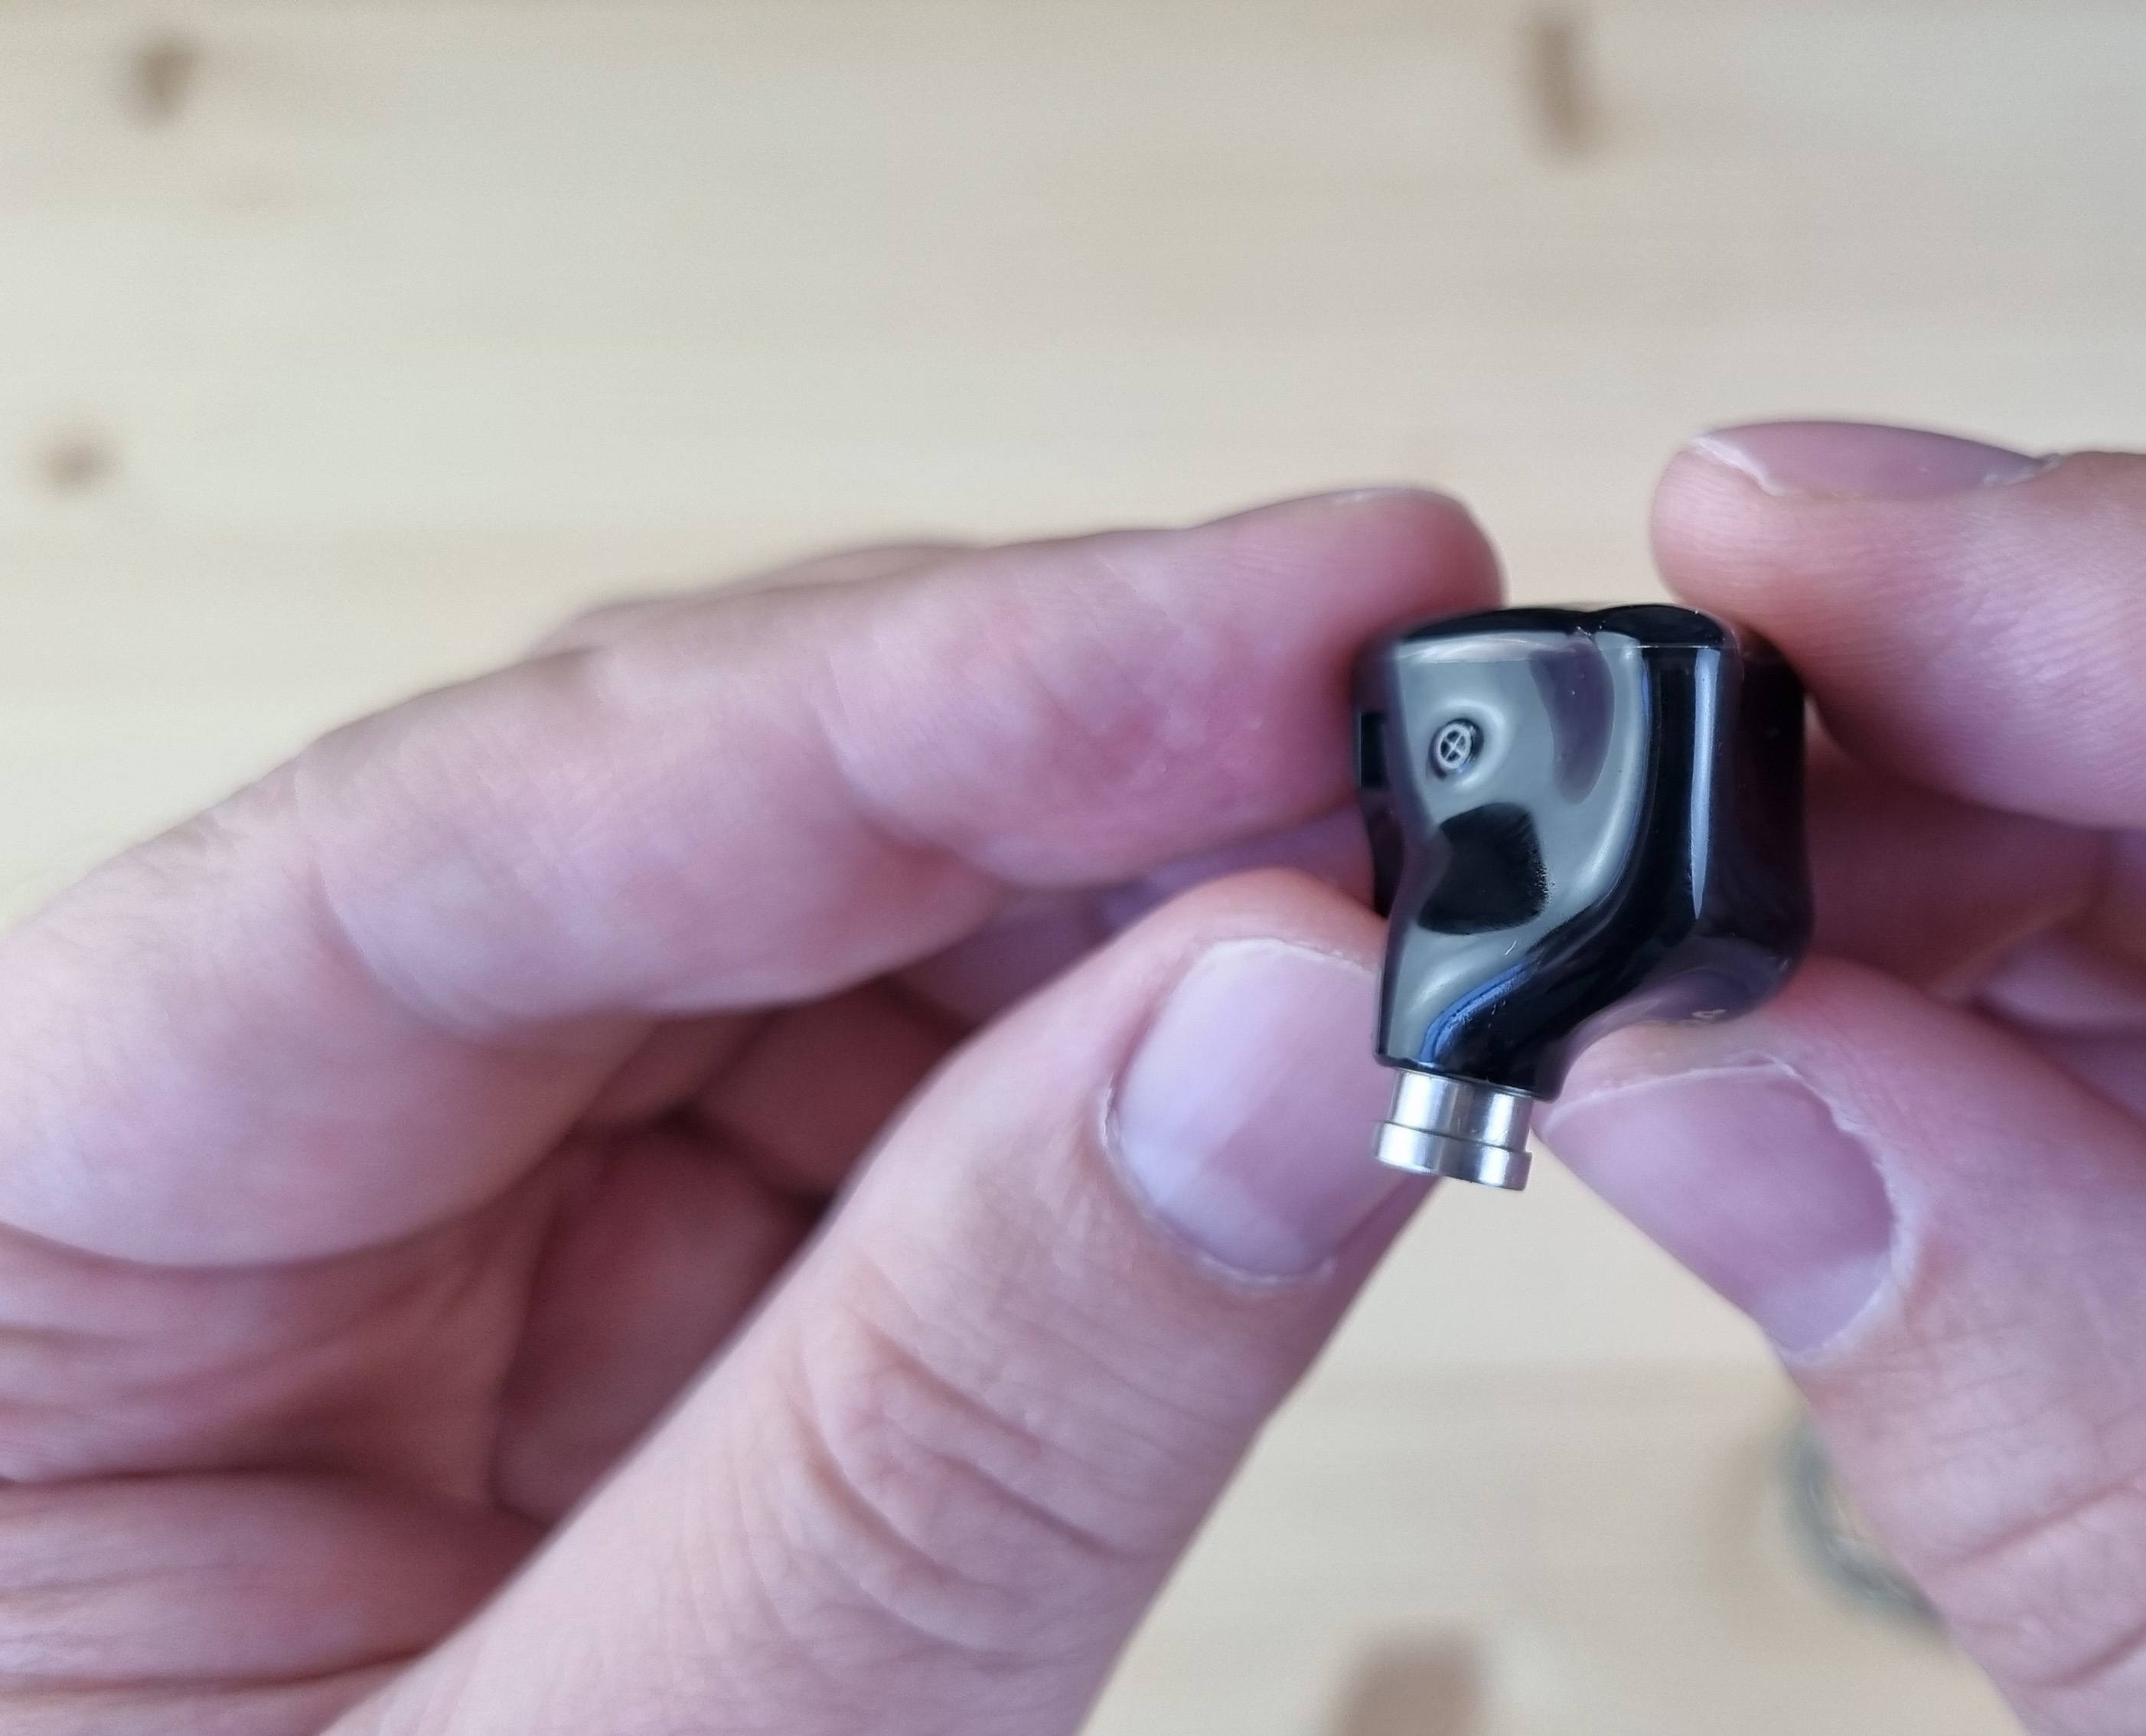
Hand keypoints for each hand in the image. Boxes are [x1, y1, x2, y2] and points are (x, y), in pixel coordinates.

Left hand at [0, 490, 1498, 1733]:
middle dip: (1089, 760)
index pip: (470, 847)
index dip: (920, 697)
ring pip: (852, 921)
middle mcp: (244, 1160)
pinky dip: (1153, 1062)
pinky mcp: (667, 1298)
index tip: (1294, 620)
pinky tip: (1315, 1045)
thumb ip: (950, 1431)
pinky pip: (934, 1093)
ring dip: (1158, 888)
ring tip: (1428, 903)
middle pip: (689, 816)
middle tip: (1440, 734)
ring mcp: (473, 1220)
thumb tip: (1304, 1031)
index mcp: (24, 1243)